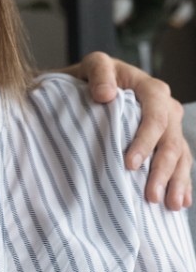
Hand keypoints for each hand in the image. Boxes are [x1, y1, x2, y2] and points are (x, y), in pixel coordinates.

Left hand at [64, 51, 192, 209]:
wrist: (92, 83)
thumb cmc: (92, 76)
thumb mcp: (92, 65)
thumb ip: (99, 74)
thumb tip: (105, 95)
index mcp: (151, 89)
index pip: (155, 117)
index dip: (145, 141)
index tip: (129, 164)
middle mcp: (166, 107)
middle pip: (170, 142)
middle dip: (162, 171)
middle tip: (150, 196)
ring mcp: (168, 126)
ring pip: (179, 156)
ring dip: (175, 182)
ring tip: (168, 206)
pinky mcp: (164, 140)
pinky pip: (179, 162)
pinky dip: (180, 182)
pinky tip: (180, 202)